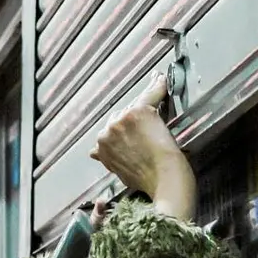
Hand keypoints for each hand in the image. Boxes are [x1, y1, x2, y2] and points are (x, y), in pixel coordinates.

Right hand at [89, 95, 195, 220]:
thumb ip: (107, 158)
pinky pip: (151, 93)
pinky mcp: (139, 111)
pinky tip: (161, 79)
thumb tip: (94, 153)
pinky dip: (158, 85)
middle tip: (147, 128)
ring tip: (155, 109)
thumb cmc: (146, 179)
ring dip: (143, 108)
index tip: (129, 127)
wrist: (163, 178)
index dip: (122, 128)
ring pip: (133, 106)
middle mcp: (107, 131)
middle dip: (131, 120)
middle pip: (119, 116)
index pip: (110, 129)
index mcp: (101, 146)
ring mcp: (122, 120)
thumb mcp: (117, 171)